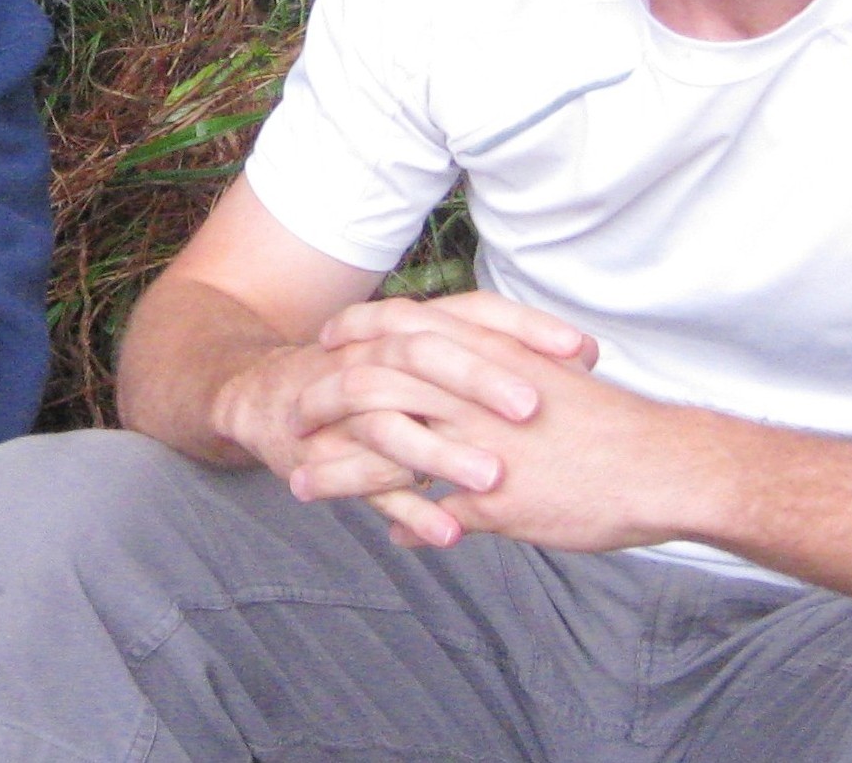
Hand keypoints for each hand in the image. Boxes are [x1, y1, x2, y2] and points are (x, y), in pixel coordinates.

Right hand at [215, 290, 594, 546]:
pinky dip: (407, 513)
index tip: (582, 352)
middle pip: (429, 356)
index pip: (472, 313)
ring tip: (493, 480)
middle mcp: (379, 359)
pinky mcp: (329, 459)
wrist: (268, 400)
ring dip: (443, 454)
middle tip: (532, 406)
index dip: (525, 328)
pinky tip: (447, 538)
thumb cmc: (373, 380)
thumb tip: (583, 357)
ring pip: (394, 425)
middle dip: (480, 380)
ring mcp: (350, 410)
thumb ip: (494, 356)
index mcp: (413, 330)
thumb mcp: (431, 359)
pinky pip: (369, 488)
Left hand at [319, 304, 701, 552]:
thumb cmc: (609, 423)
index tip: (325, 340)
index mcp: (487, 356)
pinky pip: (430, 514)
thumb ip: (496, 379)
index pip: (403, 330)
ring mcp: (479, 447)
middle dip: (324, 401)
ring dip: (337, 471)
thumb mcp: (546, 379)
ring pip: (384, 453)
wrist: (663, 465)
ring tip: (300, 484)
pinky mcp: (493, 500)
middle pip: (375, 387)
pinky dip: (404, 524)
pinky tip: (391, 537)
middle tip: (293, 413)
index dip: (357, 333)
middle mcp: (474, 394)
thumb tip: (462, 380)